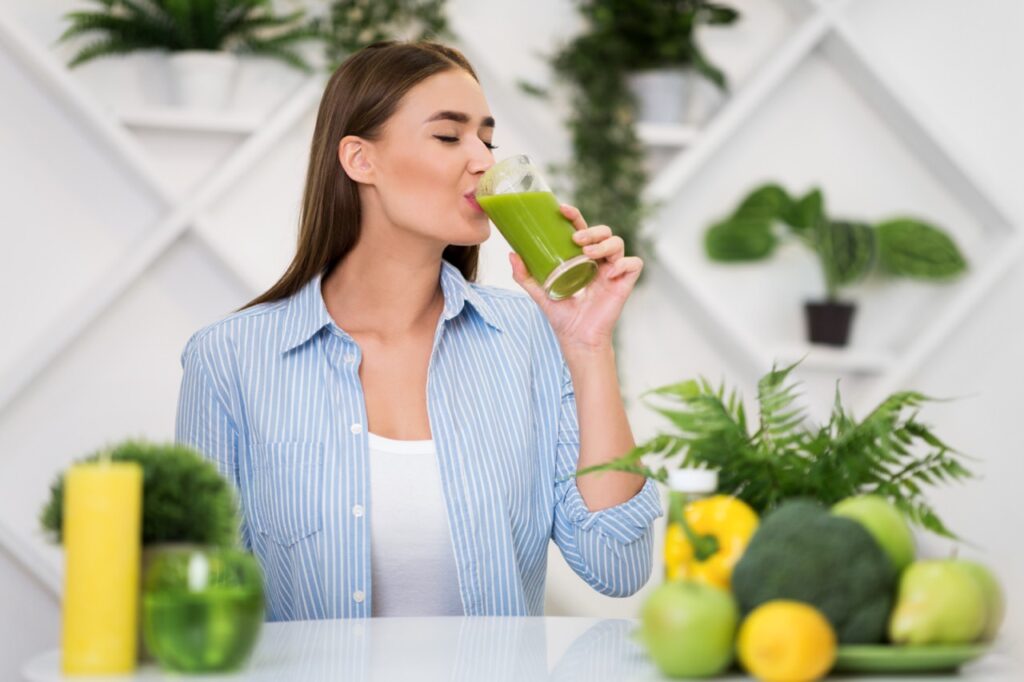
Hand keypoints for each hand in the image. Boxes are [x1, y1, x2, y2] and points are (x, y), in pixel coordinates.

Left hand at [509, 203, 642, 352]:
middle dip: (592, 230)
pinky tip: (610, 272)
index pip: (582, 229)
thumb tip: (511, 254)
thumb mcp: (540, 292)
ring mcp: (613, 271)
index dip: (575, 216)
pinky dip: (624, 263)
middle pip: (604, 231)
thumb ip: (524, 275)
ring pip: (618, 242)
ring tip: (588, 254)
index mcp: (582, 258)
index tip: (562, 210)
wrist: (576, 338)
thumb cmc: (562, 316)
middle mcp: (599, 261)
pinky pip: (633, 264)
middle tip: (576, 239)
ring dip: (604, 243)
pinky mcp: (624, 284)